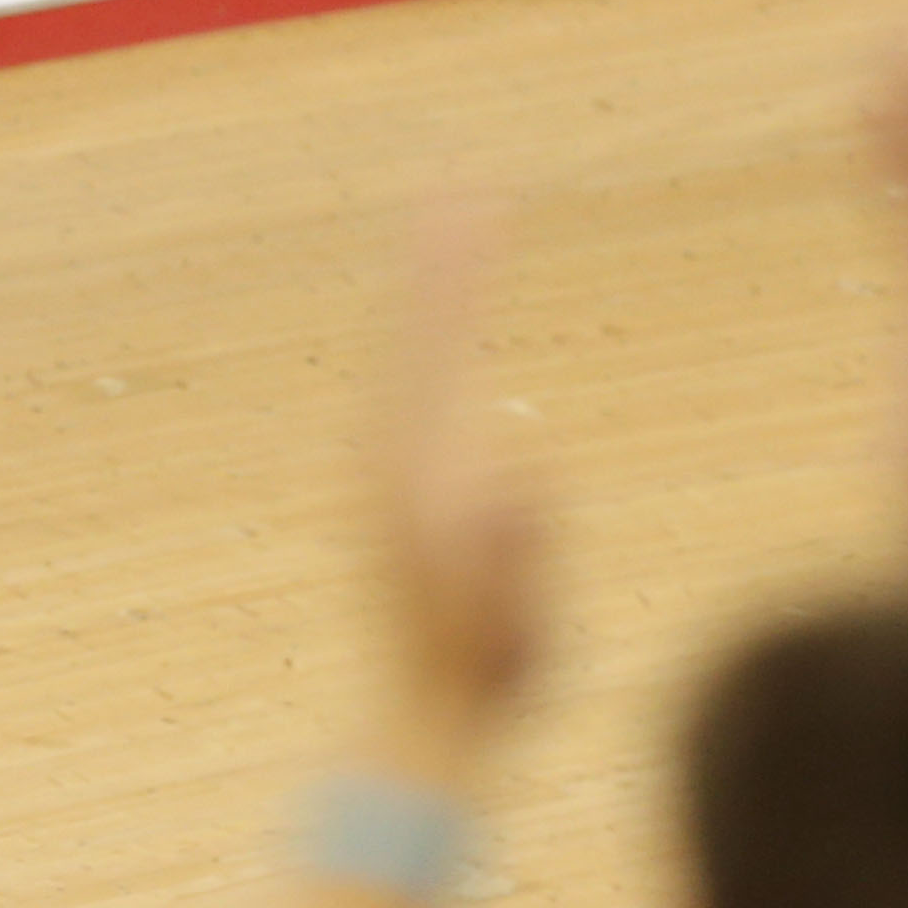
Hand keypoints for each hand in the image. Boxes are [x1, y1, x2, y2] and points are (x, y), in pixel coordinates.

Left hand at [371, 207, 539, 743]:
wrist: (425, 721)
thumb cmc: (481, 670)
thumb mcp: (509, 611)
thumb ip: (514, 536)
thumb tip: (522, 450)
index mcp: (413, 467)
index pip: (437, 345)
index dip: (458, 272)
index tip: (474, 203)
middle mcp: (385, 458)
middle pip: (411, 338)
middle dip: (435, 261)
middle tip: (455, 185)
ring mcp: (386, 477)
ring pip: (406, 364)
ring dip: (429, 297)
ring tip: (450, 234)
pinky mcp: (397, 498)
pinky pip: (414, 397)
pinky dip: (433, 350)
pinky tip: (450, 341)